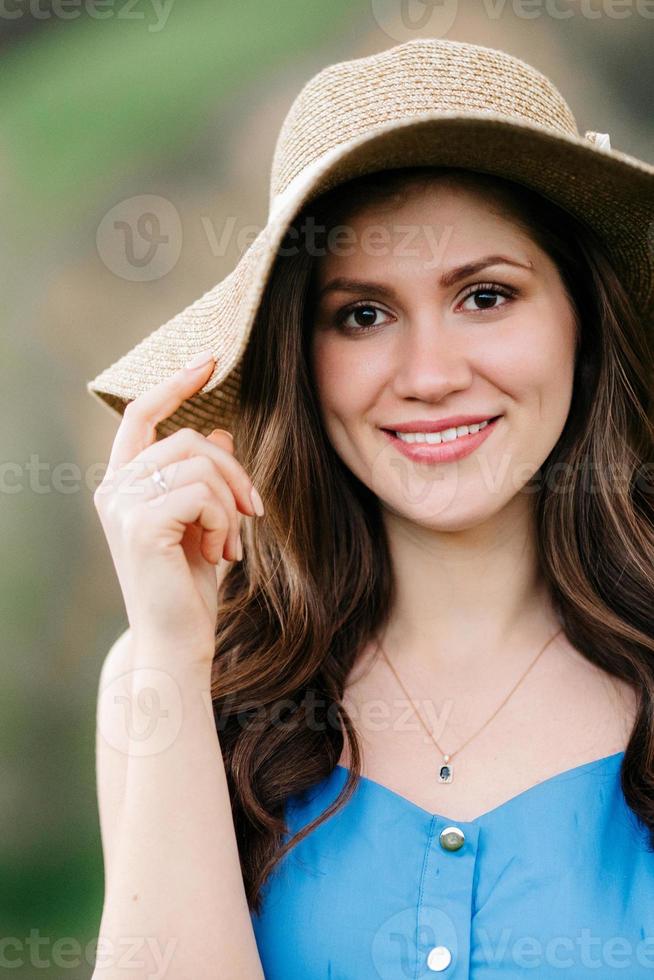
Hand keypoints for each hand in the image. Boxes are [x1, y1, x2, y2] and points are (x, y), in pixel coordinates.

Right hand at [93, 355, 263, 664]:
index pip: (141, 415)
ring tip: (229, 542)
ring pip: (200, 462)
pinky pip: (202, 492)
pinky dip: (225, 520)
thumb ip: (205, 476)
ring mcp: (122, 505)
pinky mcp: (141, 524)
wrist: (177, 640)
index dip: (175, 384)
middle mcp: (114, 488)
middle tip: (251, 511)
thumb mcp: (204, 520)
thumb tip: (221, 430)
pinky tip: (220, 552)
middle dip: (233, 471)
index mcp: (123, 482)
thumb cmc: (189, 582)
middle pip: (188, 438)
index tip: (209, 362)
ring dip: (231, 502)